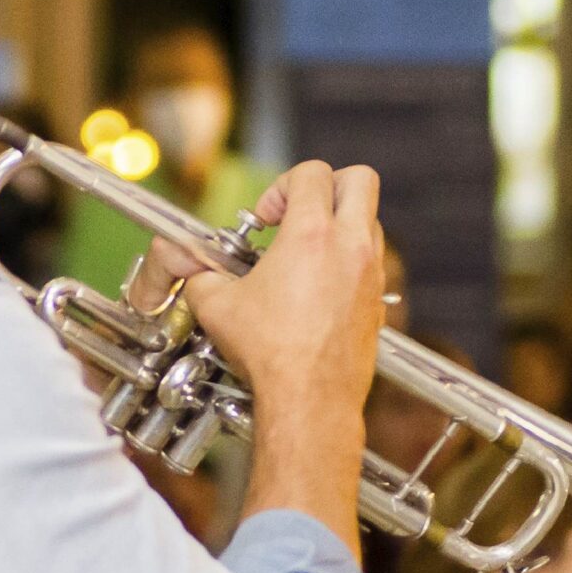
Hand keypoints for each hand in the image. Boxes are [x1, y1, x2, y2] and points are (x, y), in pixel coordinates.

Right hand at [148, 160, 384, 420]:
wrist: (309, 400)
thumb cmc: (271, 355)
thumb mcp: (217, 305)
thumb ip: (201, 274)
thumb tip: (194, 269)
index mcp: (313, 235)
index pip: (311, 172)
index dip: (282, 185)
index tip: (265, 217)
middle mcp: (351, 248)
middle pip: (361, 179)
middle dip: (328, 185)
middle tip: (299, 212)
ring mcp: (370, 275)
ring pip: (370, 220)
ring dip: (340, 222)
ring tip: (306, 250)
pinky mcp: (377, 302)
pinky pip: (371, 262)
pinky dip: (349, 260)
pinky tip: (318, 286)